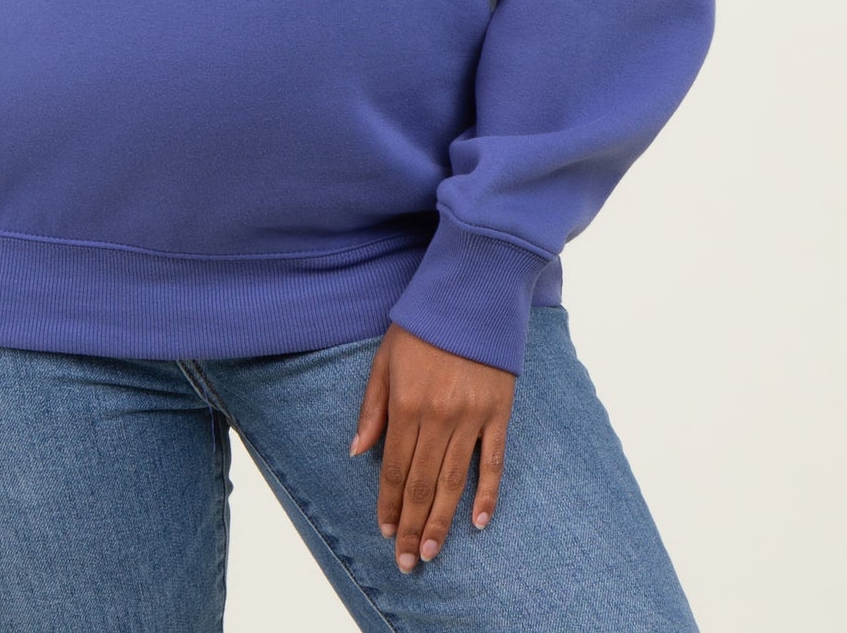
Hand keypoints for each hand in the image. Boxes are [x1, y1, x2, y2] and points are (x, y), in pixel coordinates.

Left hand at [350, 323, 515, 570]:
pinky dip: (488, 494)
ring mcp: (471, 417)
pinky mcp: (499, 413)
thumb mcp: (385, 358)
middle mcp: (439, 417)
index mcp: (406, 404)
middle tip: (408, 561)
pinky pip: (494, 462)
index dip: (389, 504)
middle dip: (412, 526)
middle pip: (422, 484)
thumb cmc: (422, 324)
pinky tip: (480, 522)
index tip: (385, 532)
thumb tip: (356, 450)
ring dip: (442, 521)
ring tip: (432, 551)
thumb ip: (372, 407)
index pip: (394, 468)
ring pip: (454, 481)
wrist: (471, 293)